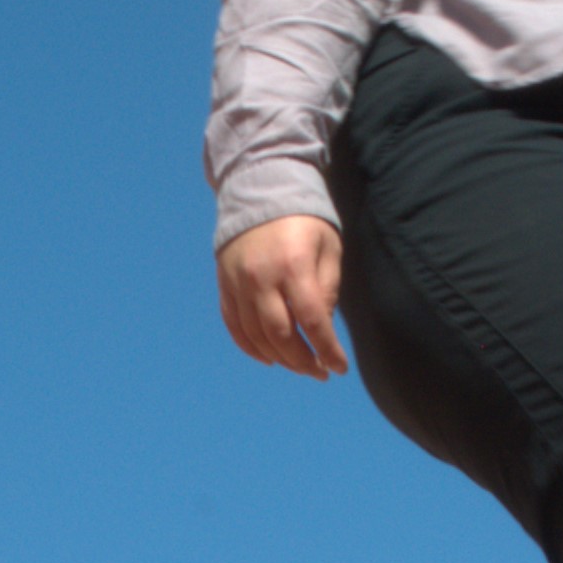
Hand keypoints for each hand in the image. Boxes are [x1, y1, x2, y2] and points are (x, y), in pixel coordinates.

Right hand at [216, 214, 349, 381]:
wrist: (261, 191)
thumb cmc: (305, 221)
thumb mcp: (328, 248)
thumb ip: (326, 288)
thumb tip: (321, 329)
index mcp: (294, 267)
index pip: (311, 321)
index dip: (326, 350)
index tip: (338, 368)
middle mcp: (262, 278)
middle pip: (280, 334)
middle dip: (302, 360)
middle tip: (319, 372)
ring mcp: (239, 283)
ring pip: (256, 335)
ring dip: (279, 358)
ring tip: (298, 365)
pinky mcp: (224, 285)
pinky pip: (234, 325)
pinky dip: (250, 347)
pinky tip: (269, 357)